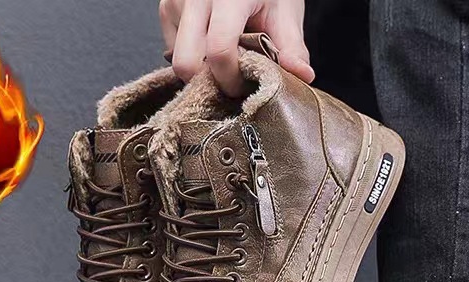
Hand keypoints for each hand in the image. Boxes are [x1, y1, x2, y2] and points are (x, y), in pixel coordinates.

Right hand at [160, 0, 314, 96]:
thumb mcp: (285, 11)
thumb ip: (291, 47)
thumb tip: (302, 76)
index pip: (219, 50)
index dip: (230, 80)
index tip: (243, 87)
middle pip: (186, 63)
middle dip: (207, 82)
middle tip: (230, 78)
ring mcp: (176, 0)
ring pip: (177, 58)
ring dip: (200, 68)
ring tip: (224, 56)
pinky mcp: (165, 6)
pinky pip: (172, 48)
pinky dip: (192, 55)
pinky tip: (210, 44)